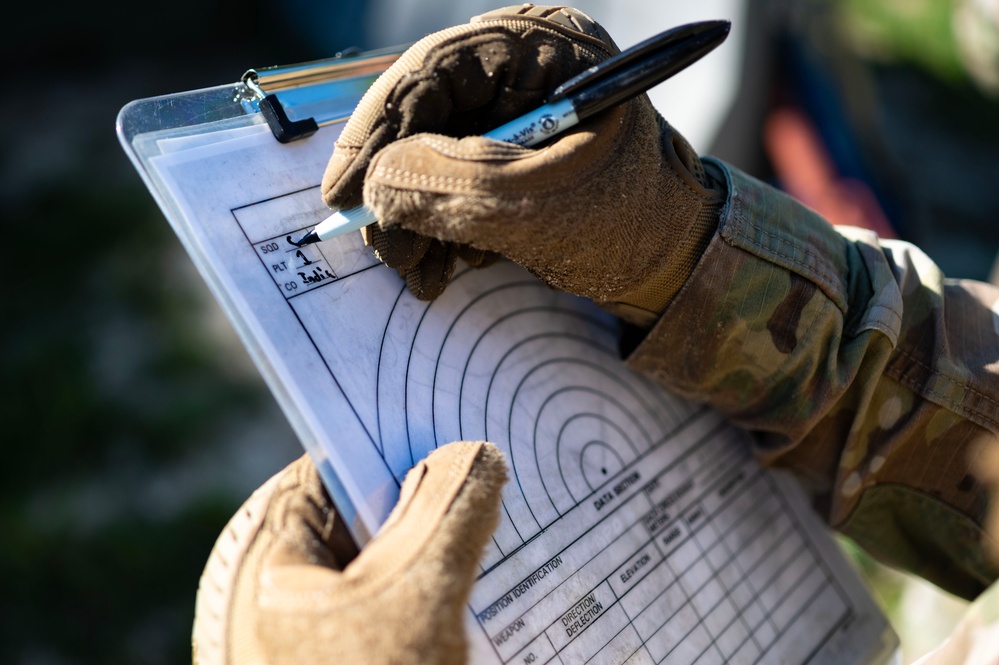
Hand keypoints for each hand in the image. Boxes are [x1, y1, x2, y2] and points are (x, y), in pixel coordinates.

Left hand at [192, 441, 506, 664]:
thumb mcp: (421, 597)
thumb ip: (452, 510)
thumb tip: (478, 456)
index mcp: (265, 557)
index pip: (332, 467)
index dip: (396, 444)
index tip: (460, 432)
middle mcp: (275, 591)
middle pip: (363, 517)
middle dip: (431, 503)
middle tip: (498, 486)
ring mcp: (305, 637)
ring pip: (384, 569)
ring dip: (441, 556)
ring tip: (504, 544)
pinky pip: (392, 614)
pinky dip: (435, 602)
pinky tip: (483, 608)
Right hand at [321, 4, 723, 325]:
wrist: (678, 265)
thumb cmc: (629, 224)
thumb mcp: (532, 205)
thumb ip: (445, 187)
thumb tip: (368, 188)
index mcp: (544, 49)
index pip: (434, 72)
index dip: (376, 133)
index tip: (341, 193)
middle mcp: (524, 70)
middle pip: (423, 115)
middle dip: (395, 188)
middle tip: (380, 247)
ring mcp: (514, 113)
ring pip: (429, 153)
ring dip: (412, 219)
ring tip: (418, 273)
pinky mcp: (508, 156)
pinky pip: (448, 182)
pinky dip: (435, 228)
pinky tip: (442, 267)